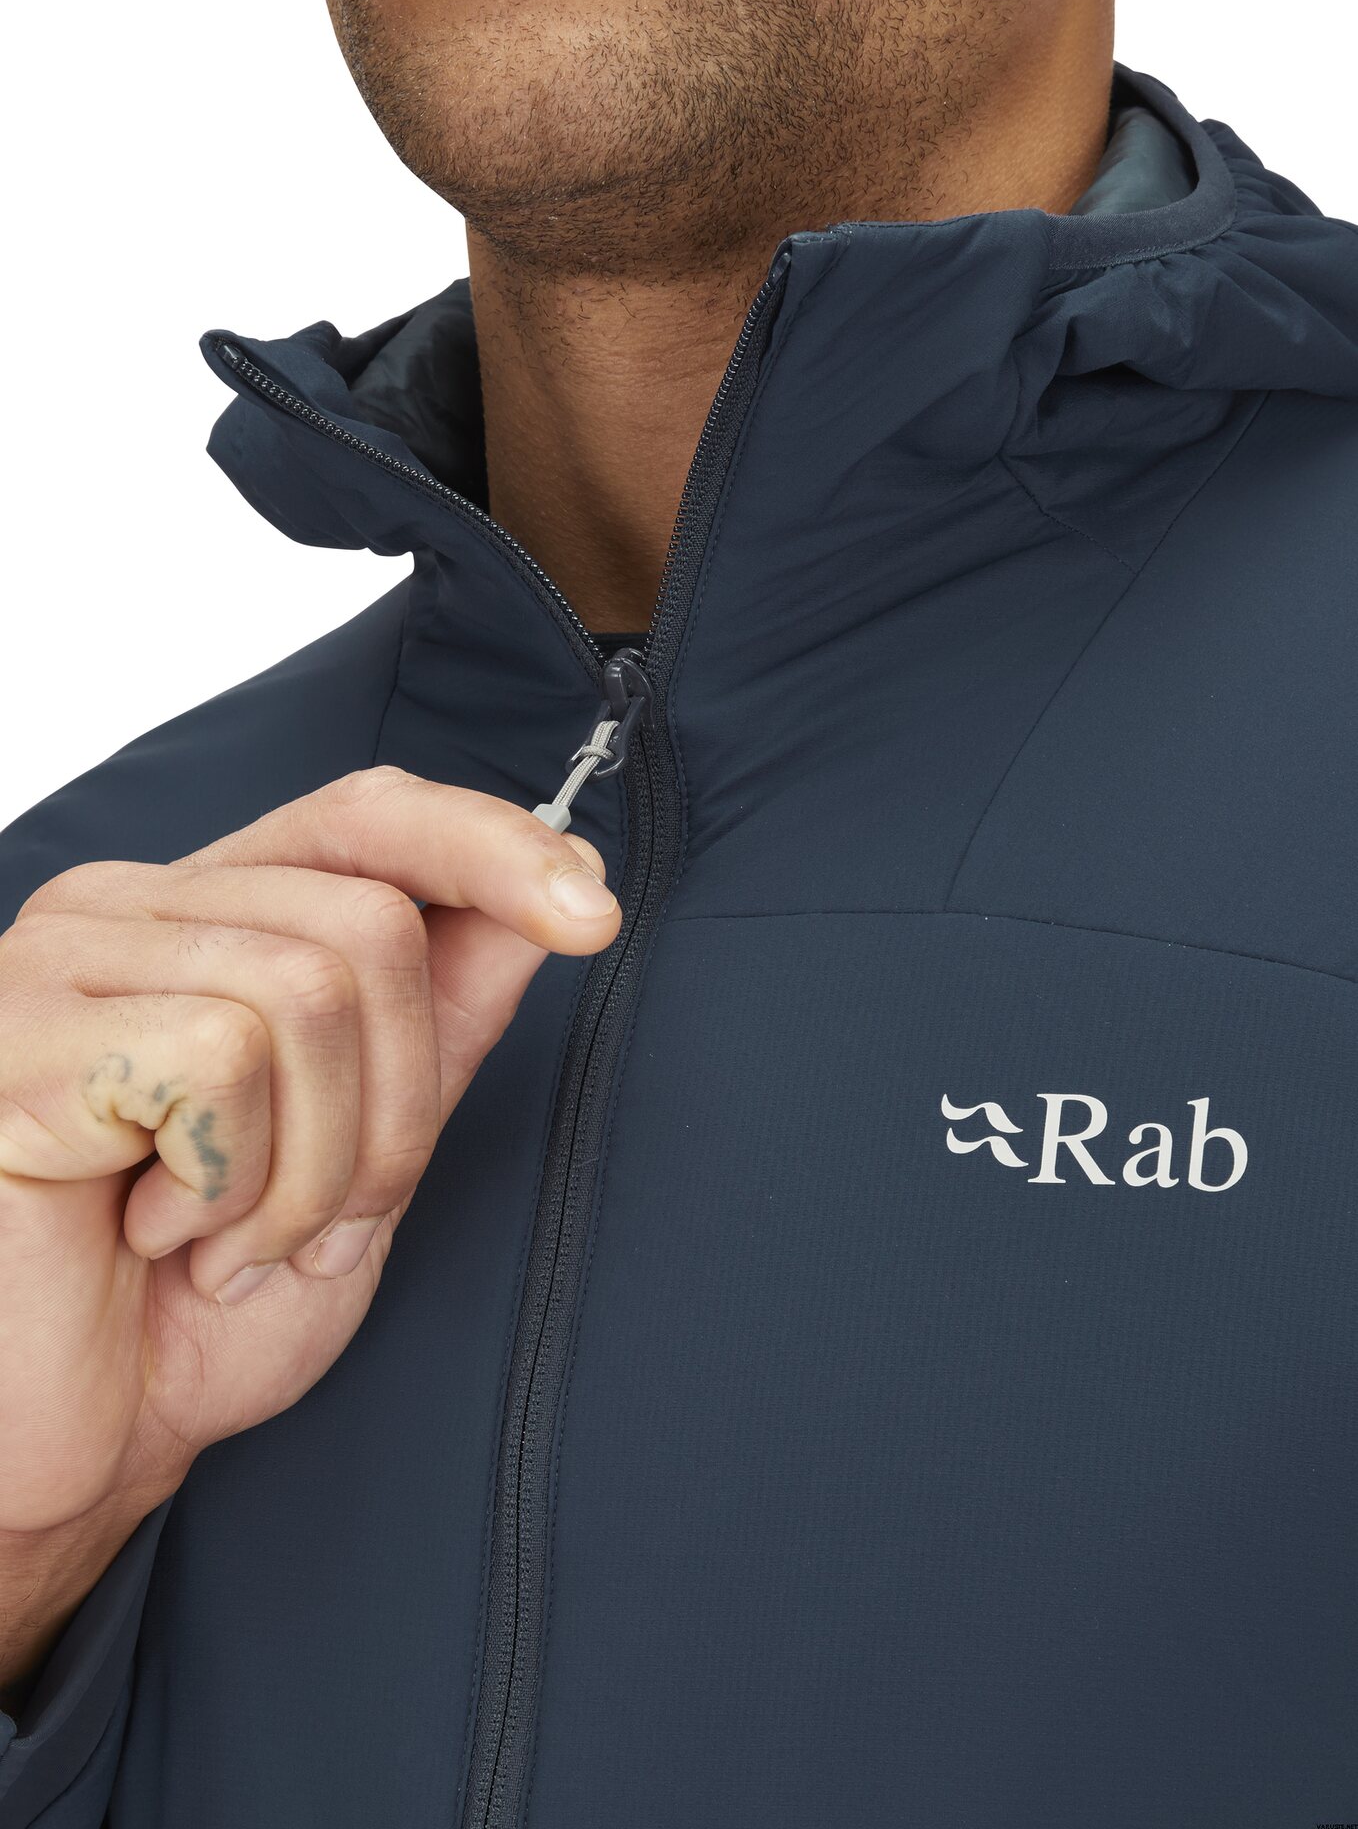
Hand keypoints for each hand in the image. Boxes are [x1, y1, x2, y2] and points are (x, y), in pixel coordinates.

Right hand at [0, 765, 618, 1551]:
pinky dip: (229, 1183)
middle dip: (395, 1109)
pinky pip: (219, 1057)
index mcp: (208, 919)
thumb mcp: (369, 1152)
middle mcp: (128, 908)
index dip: (490, 846)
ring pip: (311, 990)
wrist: (72, 1449)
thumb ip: (447, 1013)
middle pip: (370, 923)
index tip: (592, 912)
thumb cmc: (198, 1308)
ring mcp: (61, 960)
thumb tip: (564, 877)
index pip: (366, 814)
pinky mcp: (20, 1033)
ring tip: (232, 1241)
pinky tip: (156, 1234)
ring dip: (312, 1165)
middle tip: (324, 1224)